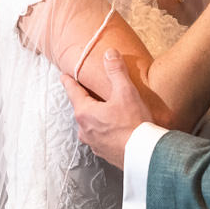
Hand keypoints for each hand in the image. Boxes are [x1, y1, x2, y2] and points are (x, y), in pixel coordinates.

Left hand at [60, 48, 150, 168]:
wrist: (145, 155)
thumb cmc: (134, 124)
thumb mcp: (125, 92)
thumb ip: (116, 71)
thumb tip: (109, 53)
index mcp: (85, 112)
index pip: (73, 92)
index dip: (69, 81)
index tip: (64, 76)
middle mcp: (84, 129)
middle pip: (81, 108)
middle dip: (85, 99)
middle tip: (88, 91)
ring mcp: (93, 143)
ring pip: (90, 124)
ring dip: (96, 116)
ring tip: (104, 110)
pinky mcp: (104, 152)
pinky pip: (100, 137)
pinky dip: (105, 130)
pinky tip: (115, 128)